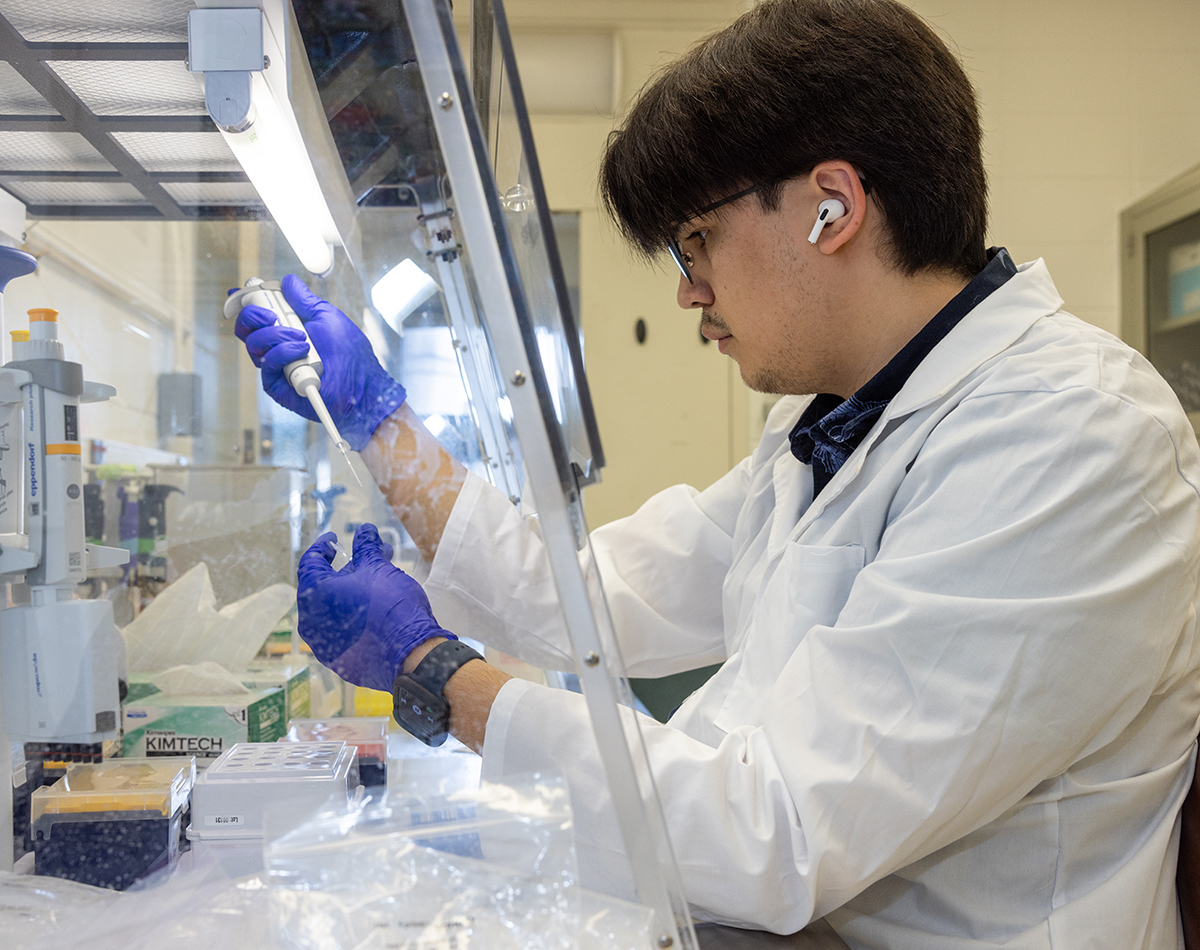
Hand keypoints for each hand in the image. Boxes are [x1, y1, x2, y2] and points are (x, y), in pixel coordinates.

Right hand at [234, 275, 406, 450]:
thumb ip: (304, 300)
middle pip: (246, 328)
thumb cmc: (350, 353)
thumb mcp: (327, 317)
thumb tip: (288, 282)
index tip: (248, 289)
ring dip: (276, 335)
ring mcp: (276, 366)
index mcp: (287, 328)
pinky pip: (267, 364)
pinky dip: (283, 353)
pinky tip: (303, 352)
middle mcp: (277, 347)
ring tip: (303, 340)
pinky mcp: (277, 385)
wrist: (361, 383)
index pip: (257, 314)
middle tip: (271, 315)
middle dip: (253, 313)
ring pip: (254, 343)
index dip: (247, 300)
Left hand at [297, 524, 455, 691]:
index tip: (334, 540)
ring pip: (333, 609)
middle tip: (370, 557)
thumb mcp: (378, 568)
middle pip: (324, 586)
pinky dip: (355, 615)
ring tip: (380, 580)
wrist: (411, 653)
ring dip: (353, 591)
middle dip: (349, 568)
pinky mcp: (340, 660)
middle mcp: (311, 621)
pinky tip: (376, 608)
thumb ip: (366, 547)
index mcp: (313, 595)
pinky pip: (342, 631)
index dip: (323, 546)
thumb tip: (364, 531)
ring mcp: (324, 644)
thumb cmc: (390, 606)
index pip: (310, 562)